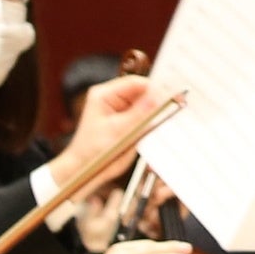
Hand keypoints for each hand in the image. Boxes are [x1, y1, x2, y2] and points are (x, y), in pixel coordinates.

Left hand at [50, 75, 164, 185]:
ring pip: (145, 103)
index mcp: (104, 95)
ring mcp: (119, 108)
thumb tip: (158, 97)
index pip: (136, 83)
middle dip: (155, 102)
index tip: (170, 99)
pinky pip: (143, 114)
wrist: (84, 170)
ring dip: (152, 113)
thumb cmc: (93, 152)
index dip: (154, 89)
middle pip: (142, 92)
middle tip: (170, 111)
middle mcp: (112, 98)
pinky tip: (151, 128)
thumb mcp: (118, 131)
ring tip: (157, 123)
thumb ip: (139, 114)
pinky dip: (149, 121)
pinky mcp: (125, 119)